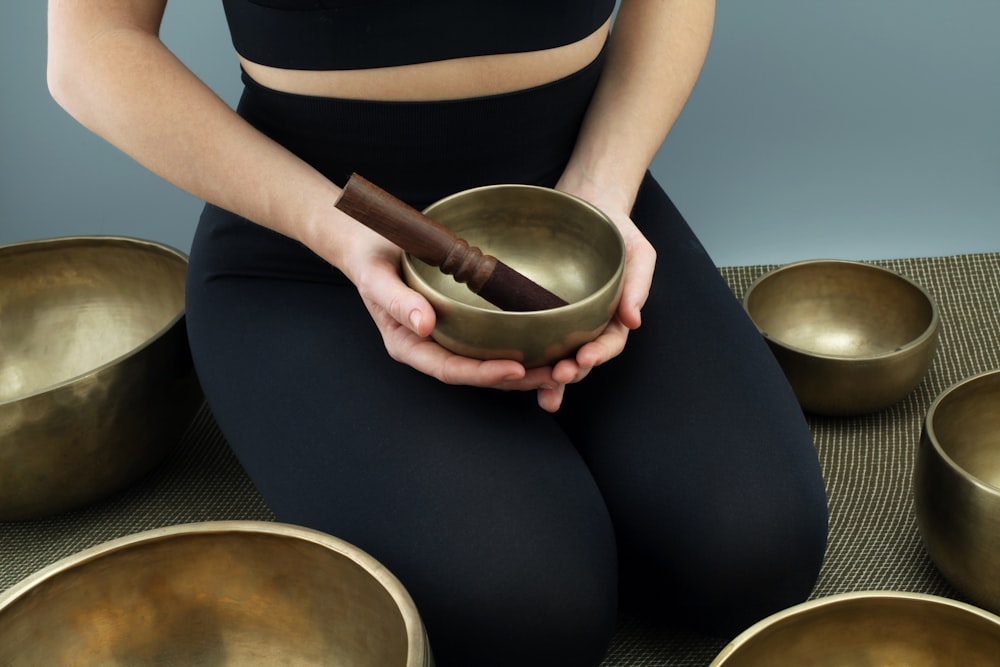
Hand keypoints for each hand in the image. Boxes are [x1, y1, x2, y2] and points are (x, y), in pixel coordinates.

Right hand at [333, 222, 564, 391]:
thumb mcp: (377, 277)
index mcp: (410, 345)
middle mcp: (431, 346)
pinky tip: (546, 341)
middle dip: (515, 379)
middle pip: (477, 372)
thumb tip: (425, 325)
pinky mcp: (462, 320)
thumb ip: (397, 301)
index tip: (516, 370)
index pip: (450, 369)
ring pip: (489, 360)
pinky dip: (519, 343)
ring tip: (560, 367)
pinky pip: (492, 338)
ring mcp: (448, 335)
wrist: (370, 243)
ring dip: (525, 368)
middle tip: (555, 375)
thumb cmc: (371, 259)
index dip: (484, 373)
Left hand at [535, 185, 655, 410]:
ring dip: (549, 377)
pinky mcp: (539, 310)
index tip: (584, 358)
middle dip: (571, 372)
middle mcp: (588, 322)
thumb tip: (634, 320)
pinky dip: (527, 357)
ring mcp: (563, 319)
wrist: (586, 203)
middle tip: (557, 376)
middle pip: (582, 357)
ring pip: (557, 355)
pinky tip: (516, 372)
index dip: (599, 354)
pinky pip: (533, 336)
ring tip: (540, 388)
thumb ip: (638, 284)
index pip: (609, 342)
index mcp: (614, 314)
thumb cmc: (615, 230)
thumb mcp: (638, 252)